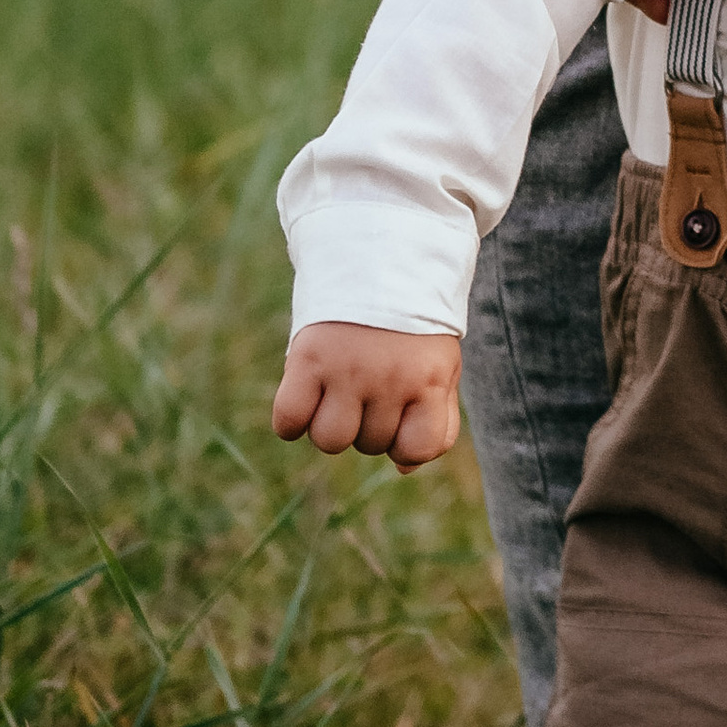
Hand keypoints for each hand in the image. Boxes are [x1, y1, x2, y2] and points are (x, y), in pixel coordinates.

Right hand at [272, 321, 464, 472]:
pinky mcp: (307, 359)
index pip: (418, 449)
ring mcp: (346, 370)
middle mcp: (389, 378)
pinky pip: (289, 420)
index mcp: (429, 380)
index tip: (400, 415)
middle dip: (367, 424)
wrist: (377, 257)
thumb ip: (434, 419)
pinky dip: (291, 421)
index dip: (405, 443)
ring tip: (336, 393)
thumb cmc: (411, 327)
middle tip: (367, 385)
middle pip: (369, 445)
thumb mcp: (438, 365)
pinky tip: (305, 397)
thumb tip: (404, 468)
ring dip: (330, 426)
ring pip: (330, 440)